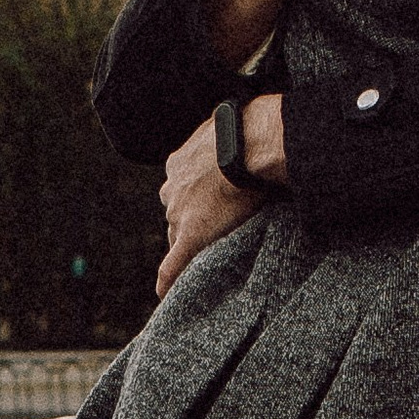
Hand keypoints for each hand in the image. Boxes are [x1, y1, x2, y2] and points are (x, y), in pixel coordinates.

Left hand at [157, 97, 286, 298]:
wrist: (248, 144)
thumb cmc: (247, 129)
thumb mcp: (232, 124)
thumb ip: (232, 133)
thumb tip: (253, 124)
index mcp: (180, 162)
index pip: (182, 190)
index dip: (195, 200)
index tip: (208, 205)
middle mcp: (172, 187)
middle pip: (176, 213)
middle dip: (189, 221)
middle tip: (211, 228)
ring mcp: (179, 212)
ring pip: (177, 235)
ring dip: (188, 243)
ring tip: (203, 257)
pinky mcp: (191, 234)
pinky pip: (173, 264)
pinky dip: (169, 279)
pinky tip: (165, 293)